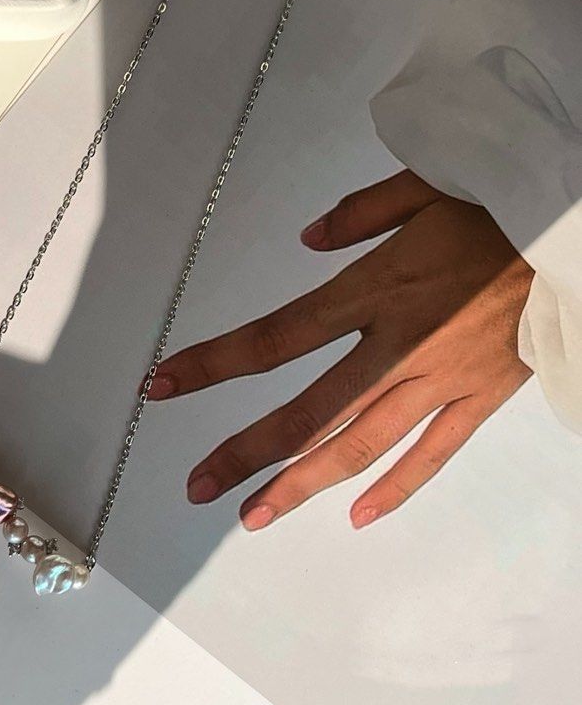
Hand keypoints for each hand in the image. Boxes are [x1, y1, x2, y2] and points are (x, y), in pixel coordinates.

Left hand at [149, 170, 533, 529]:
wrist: (575, 233)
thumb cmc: (498, 206)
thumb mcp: (423, 187)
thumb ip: (358, 213)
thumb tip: (306, 238)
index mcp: (375, 289)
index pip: (276, 336)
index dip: (215, 364)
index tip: (164, 385)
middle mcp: (399, 344)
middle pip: (310, 410)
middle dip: (248, 450)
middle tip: (199, 486)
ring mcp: (442, 380)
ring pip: (362, 445)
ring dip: (304, 484)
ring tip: (256, 516)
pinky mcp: (480, 400)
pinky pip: (434, 456)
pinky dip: (397, 488)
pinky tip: (358, 516)